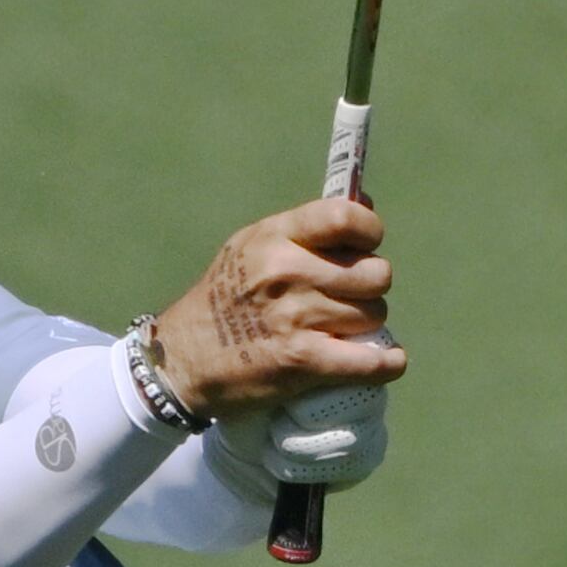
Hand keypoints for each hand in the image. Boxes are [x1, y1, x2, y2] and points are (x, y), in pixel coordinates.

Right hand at [144, 199, 406, 423]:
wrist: (181, 360)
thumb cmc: (223, 300)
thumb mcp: (251, 248)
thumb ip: (306, 229)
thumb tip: (364, 203)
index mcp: (274, 237)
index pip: (346, 217)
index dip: (369, 232)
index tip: (365, 247)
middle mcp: (286, 272)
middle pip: (373, 274)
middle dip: (369, 289)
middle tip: (348, 299)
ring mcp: (294, 317)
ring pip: (373, 315)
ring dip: (366, 326)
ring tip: (342, 330)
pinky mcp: (301, 361)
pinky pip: (369, 361)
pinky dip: (385, 363)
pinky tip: (386, 361)